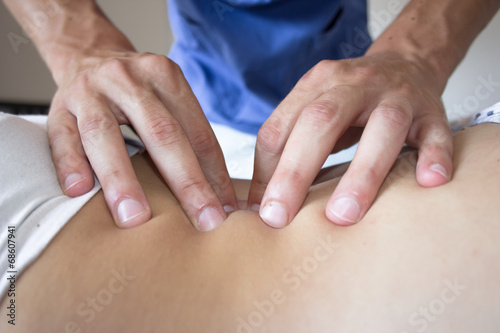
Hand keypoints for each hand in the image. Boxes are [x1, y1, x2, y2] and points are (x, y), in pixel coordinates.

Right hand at [48, 50, 236, 229]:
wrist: (90, 55)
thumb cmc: (137, 90)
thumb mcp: (167, 98)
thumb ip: (189, 136)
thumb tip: (218, 192)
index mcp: (166, 77)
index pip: (197, 132)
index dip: (215, 174)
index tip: (226, 210)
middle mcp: (129, 80)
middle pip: (161, 133)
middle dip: (186, 182)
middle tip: (203, 220)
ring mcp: (90, 91)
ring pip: (105, 135)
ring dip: (121, 179)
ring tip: (135, 218)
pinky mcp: (58, 107)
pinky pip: (62, 137)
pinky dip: (70, 164)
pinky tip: (78, 191)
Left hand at [248, 53, 452, 226]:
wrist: (406, 62)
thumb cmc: (351, 100)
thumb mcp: (313, 108)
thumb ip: (286, 146)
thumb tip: (260, 203)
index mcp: (317, 83)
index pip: (280, 126)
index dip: (266, 171)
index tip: (262, 212)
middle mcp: (355, 83)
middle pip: (321, 120)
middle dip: (296, 171)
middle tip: (281, 217)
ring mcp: (397, 95)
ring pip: (384, 127)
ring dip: (362, 172)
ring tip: (344, 215)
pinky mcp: (432, 111)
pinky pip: (437, 132)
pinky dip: (433, 156)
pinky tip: (429, 182)